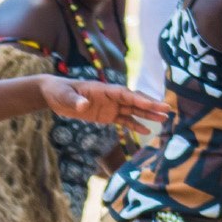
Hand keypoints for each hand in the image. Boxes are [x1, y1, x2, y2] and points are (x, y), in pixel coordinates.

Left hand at [40, 76, 169, 128]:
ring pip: (132, 111)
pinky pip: (123, 120)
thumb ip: (74, 101)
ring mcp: (109, 106)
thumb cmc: (59, 91)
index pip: (125, 94)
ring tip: (164, 120)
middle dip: (150, 105)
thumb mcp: (64, 96)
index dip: (140, 99)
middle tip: (168, 110)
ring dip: (147, 115)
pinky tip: (147, 131)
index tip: (154, 104)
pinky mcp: (106, 115)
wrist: (54, 95)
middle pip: (134, 101)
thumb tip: (84, 105)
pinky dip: (135, 125)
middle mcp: (110, 97)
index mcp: (103, 89)